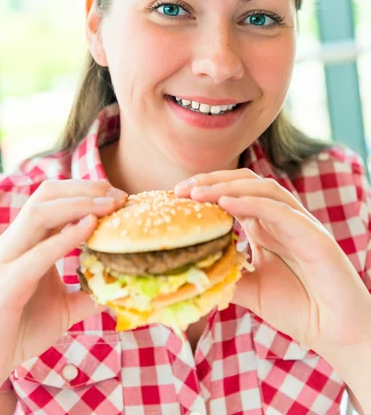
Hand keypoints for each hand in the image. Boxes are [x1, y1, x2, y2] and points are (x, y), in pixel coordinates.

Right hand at [0, 179, 126, 387]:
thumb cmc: (20, 329)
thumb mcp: (64, 307)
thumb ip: (90, 293)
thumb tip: (124, 288)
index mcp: (27, 240)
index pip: (55, 198)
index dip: (88, 191)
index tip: (119, 196)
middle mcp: (15, 241)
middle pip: (47, 194)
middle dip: (86, 189)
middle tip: (119, 195)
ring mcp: (8, 259)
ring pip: (40, 212)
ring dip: (79, 204)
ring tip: (109, 205)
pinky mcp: (8, 283)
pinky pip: (38, 253)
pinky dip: (66, 237)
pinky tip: (90, 228)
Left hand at [175, 169, 370, 355]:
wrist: (337, 332)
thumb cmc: (299, 308)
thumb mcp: (252, 290)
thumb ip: (227, 276)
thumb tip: (191, 273)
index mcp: (266, 226)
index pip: (233, 194)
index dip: (205, 190)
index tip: (176, 197)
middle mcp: (280, 218)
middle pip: (244, 182)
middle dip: (211, 181)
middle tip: (180, 190)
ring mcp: (298, 222)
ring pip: (261, 188)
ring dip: (227, 187)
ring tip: (197, 193)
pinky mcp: (313, 234)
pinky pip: (279, 210)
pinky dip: (251, 203)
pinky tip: (225, 204)